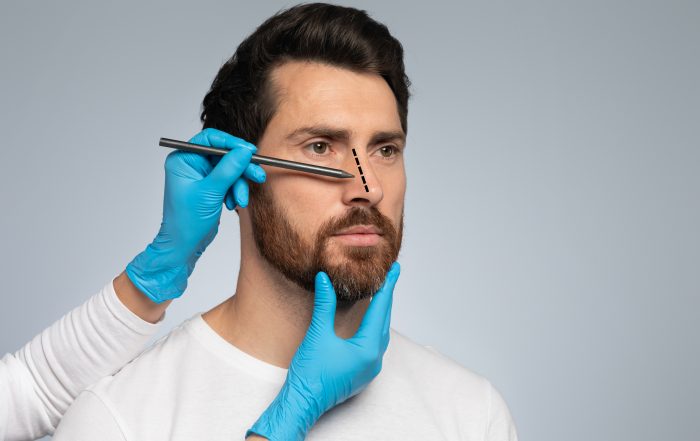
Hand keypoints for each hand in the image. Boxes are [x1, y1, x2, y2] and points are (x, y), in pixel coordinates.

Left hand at [125, 128, 265, 302]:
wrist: (184, 246)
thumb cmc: (186, 221)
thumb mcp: (210, 192)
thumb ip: (228, 169)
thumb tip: (244, 150)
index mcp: (183, 159)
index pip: (210, 140)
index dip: (232, 143)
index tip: (250, 151)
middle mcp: (191, 164)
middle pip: (224, 155)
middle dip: (241, 168)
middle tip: (257, 175)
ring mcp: (201, 176)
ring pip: (230, 169)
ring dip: (239, 184)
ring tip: (240, 201)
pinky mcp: (211, 187)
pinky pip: (230, 181)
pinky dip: (235, 192)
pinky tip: (232, 205)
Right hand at [246, 262, 400, 440]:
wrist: (302, 403)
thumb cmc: (310, 374)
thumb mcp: (317, 334)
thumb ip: (324, 305)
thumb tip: (325, 279)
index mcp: (368, 349)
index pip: (381, 309)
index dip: (387, 286)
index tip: (395, 269)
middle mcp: (374, 359)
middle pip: (384, 320)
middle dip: (387, 297)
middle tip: (390, 276)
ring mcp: (369, 368)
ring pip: (381, 333)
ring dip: (381, 313)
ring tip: (382, 294)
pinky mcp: (362, 373)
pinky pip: (374, 345)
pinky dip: (374, 328)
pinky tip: (369, 321)